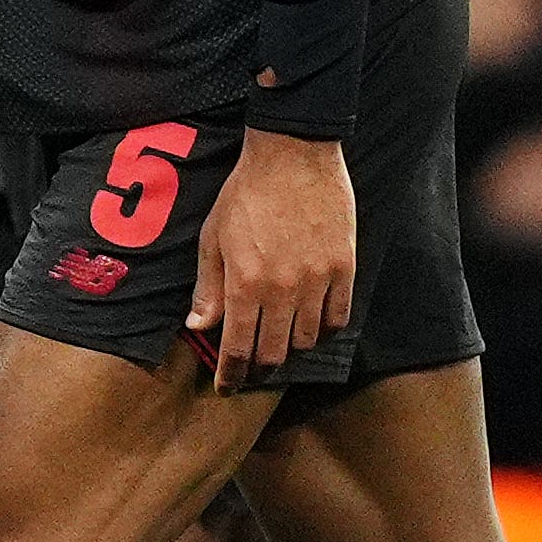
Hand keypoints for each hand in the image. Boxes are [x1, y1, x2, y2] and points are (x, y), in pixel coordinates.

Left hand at [185, 127, 355, 390]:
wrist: (293, 155)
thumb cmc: (246, 194)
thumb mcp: (213, 239)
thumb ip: (207, 288)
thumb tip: (197, 327)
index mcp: (245, 283)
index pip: (238, 348)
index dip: (231, 375)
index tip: (226, 387)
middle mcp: (283, 289)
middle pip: (275, 353)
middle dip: (259, 370)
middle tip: (252, 372)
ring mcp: (318, 280)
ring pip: (307, 340)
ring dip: (291, 350)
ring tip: (280, 346)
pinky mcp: (344, 268)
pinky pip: (339, 317)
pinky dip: (324, 330)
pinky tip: (311, 327)